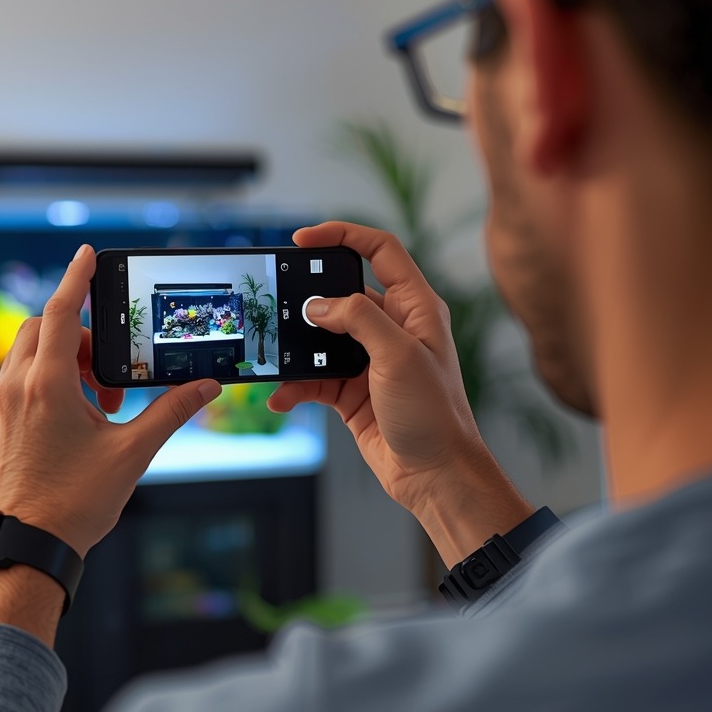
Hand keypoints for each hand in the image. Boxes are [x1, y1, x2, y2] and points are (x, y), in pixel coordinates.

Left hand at [0, 244, 221, 557]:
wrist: (25, 549)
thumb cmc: (74, 503)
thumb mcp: (132, 453)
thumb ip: (171, 412)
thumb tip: (206, 387)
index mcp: (46, 385)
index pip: (61, 311)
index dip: (75, 278)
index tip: (85, 254)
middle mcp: (15, 388)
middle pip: (43, 329)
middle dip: (80, 336)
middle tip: (110, 375)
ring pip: (28, 357)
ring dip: (65, 363)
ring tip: (97, 406)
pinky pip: (18, 385)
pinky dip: (46, 385)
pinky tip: (72, 423)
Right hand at [268, 222, 530, 566]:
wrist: (435, 476)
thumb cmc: (435, 416)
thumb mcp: (399, 356)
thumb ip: (359, 320)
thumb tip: (319, 305)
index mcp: (415, 307)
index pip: (380, 251)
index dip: (343, 235)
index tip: (303, 239)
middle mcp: (392, 328)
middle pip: (342, 293)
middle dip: (308, 298)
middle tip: (278, 301)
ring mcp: (369, 359)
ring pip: (322, 338)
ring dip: (297, 349)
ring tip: (276, 356)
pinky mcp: (351, 390)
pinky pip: (314, 377)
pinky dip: (295, 385)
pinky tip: (282, 396)